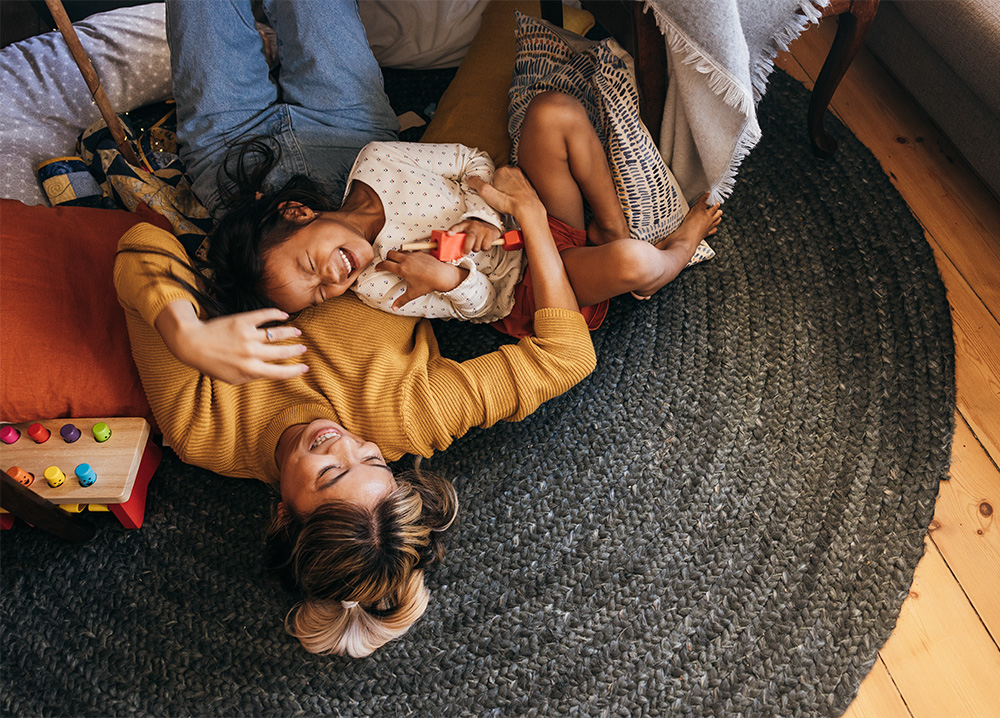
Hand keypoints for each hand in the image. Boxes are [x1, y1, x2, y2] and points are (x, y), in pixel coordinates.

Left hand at [155, 301, 307, 384]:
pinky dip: (277, 314)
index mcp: (250, 370)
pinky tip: (284, 315)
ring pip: (277, 333)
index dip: (295, 371)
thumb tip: (270, 373)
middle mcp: (251, 353)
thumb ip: (252, 377)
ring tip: (297, 332)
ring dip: (290, 332)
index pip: (280, 372)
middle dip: (296, 350)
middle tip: (303, 348)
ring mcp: (247, 336)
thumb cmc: (212, 363)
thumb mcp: (232, 378)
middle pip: (282, 352)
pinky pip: (264, 316)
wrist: (192, 344)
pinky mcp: (242, 321)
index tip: (304, 368)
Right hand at [376, 249, 468, 308]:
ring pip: (400, 251)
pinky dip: (408, 255)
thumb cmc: (427, 285)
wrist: (442, 275)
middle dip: (387, 257)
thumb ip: (402, 301)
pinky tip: (412, 261)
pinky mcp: (420, 252)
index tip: (378, 268)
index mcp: (402, 269)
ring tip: (399, 262)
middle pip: (390, 253)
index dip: (379, 265)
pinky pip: (411, 251)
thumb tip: (393, 309)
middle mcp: (406, 260)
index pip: (385, 264)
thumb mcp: (413, 293)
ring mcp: (413, 254)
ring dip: (397, 255)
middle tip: (388, 263)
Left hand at [447, 218, 501, 253]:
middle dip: (466, 248)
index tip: (449, 234)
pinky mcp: (490, 234)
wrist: (490, 225)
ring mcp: (482, 229)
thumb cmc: (474, 230)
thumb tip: (451, 249)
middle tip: (464, 254)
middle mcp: (473, 226)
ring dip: (475, 249)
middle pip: (470, 238)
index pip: (457, 226)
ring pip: (477, 246)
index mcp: (465, 224)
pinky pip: (485, 247)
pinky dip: (484, 248)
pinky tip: (483, 243)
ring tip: (476, 244)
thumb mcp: (465, 229)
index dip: (452, 230)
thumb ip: (459, 236)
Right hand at [466, 166, 544, 221]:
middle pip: (502, 178)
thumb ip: (476, 183)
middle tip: (500, 198)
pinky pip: (519, 187)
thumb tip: (468, 177)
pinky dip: (517, 193)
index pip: (492, 176)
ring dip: (509, 190)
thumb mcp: (486, 193)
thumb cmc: (508, 202)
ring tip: (508, 200)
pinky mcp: (529, 185)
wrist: (528, 209)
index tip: (493, 195)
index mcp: (503, 170)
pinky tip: (516, 200)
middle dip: (500, 187)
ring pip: (511, 182)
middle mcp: (514, 170)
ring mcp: (523, 177)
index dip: (491, 187)